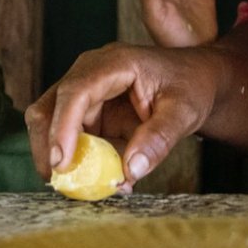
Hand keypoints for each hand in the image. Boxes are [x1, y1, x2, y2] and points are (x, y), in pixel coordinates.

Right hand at [24, 42, 220, 184]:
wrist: (198, 79)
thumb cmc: (192, 86)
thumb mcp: (184, 112)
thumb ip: (158, 139)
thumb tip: (131, 171)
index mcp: (115, 62)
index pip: (76, 91)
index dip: (63, 126)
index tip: (61, 162)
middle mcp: (93, 71)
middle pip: (52, 105)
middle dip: (49, 145)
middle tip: (61, 182)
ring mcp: (88, 90)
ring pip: (53, 122)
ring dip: (63, 155)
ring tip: (86, 184)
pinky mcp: (90, 110)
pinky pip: (72, 136)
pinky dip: (79, 159)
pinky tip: (104, 176)